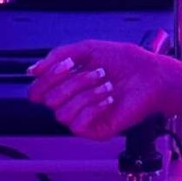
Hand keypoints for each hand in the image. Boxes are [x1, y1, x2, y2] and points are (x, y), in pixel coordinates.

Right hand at [27, 39, 165, 139]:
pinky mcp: (94, 130)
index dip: (46, 79)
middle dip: (74, 82)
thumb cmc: (123, 62)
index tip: (67, 64)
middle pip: (49, 100)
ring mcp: (82, 118)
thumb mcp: (86, 50)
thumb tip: (32, 70)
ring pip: (61, 113)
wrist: (150, 75)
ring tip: (107, 84)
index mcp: (65, 85)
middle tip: (98, 72)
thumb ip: (57, 56)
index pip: (37, 91)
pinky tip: (109, 99)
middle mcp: (71, 103)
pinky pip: (77, 125)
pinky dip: (93, 107)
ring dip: (86, 93)